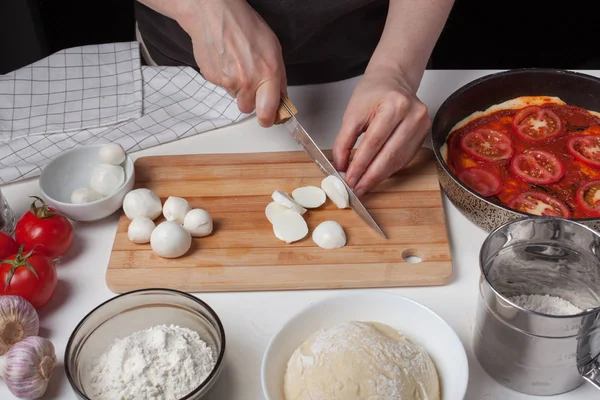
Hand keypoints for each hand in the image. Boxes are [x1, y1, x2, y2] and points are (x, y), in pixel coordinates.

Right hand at [179, 0, 286, 126]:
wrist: (213, 13)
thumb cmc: (243, 25)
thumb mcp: (273, 48)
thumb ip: (278, 77)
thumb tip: (281, 97)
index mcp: (268, 73)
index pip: (268, 112)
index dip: (268, 119)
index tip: (269, 119)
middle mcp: (248, 81)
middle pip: (248, 108)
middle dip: (250, 98)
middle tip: (250, 79)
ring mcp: (228, 81)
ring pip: (235, 97)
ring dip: (237, 87)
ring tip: (236, 64)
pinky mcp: (213, 79)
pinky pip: (222, 87)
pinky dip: (224, 77)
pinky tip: (225, 60)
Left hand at [332, 66, 430, 196]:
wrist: (392, 80)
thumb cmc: (373, 92)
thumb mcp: (352, 113)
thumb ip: (344, 141)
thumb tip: (340, 165)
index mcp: (394, 105)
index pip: (374, 142)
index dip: (361, 164)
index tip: (349, 178)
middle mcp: (413, 115)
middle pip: (389, 154)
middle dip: (370, 176)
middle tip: (356, 188)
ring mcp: (422, 125)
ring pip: (398, 160)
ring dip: (379, 176)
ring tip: (363, 186)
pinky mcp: (423, 135)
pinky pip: (404, 159)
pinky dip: (389, 170)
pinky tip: (376, 176)